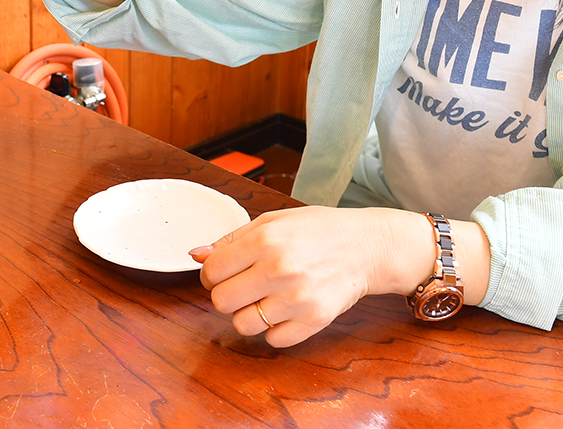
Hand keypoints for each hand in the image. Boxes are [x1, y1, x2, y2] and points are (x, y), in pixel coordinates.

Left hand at [191, 205, 495, 346]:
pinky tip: (284, 310)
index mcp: (264, 240)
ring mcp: (297, 299)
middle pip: (221, 302)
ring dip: (248, 314)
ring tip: (265, 298)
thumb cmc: (316, 230)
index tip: (224, 272)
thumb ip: (231, 239)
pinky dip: (273, 329)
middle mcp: (279, 270)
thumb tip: (195, 254)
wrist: (366, 246)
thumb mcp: (272, 222)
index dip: (212, 275)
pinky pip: (272, 340)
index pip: (211, 272)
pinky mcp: (314, 321)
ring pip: (243, 325)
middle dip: (226, 295)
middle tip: (243, 286)